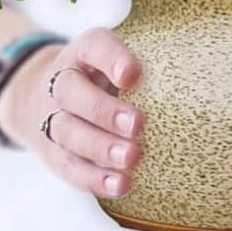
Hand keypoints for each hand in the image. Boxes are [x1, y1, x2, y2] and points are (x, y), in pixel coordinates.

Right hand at [0, 28, 144, 198]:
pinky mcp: (53, 153)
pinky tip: (121, 184)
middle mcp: (61, 81)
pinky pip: (70, 167)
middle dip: (104, 111)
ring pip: (69, 132)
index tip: (133, 74)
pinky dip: (95, 178)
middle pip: (72, 93)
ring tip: (132, 158)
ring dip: (101, 148)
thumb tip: (179, 87)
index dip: (112, 59)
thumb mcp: (116, 60)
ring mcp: (52, 118)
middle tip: (137, 124)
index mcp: (82, 52)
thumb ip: (140, 65)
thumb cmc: (104, 76)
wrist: (53, 98)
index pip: (94, 46)